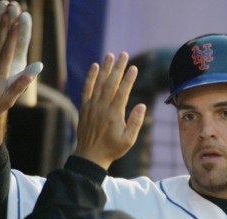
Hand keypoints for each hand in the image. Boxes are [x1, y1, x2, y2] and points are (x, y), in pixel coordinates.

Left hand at [74, 52, 146, 168]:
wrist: (90, 156)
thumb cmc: (112, 148)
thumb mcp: (128, 140)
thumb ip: (135, 122)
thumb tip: (142, 105)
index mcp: (114, 115)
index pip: (122, 92)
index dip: (128, 79)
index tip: (134, 68)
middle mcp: (102, 108)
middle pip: (111, 83)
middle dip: (118, 68)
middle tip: (124, 54)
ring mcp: (92, 106)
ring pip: (99, 83)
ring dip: (105, 68)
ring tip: (110, 55)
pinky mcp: (85, 107)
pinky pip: (87, 89)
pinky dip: (91, 77)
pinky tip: (95, 66)